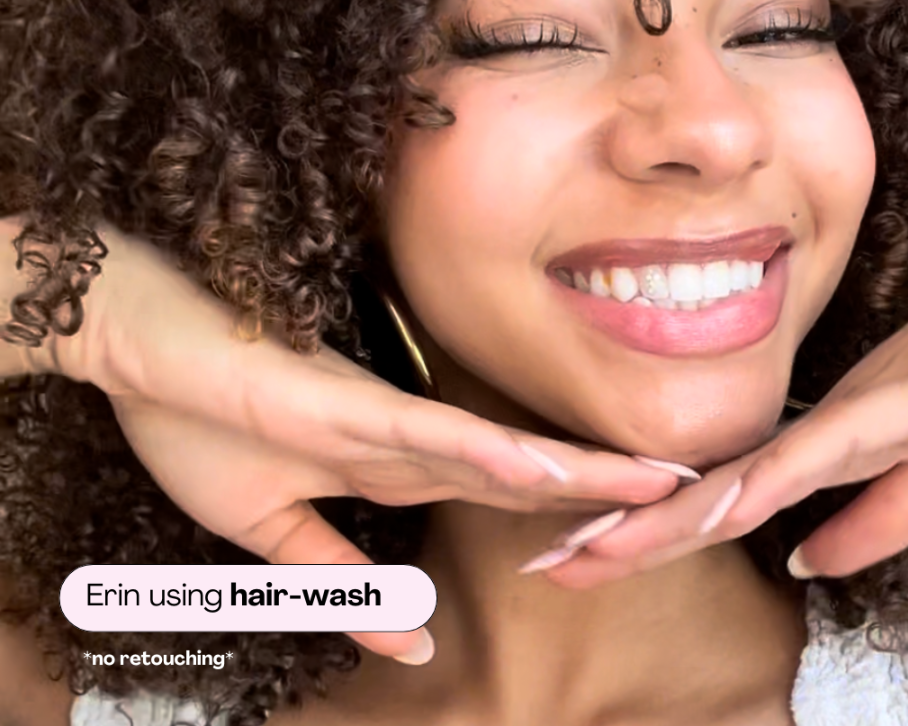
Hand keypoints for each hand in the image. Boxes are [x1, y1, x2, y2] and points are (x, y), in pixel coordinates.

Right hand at [41, 226, 679, 659]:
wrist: (137, 345)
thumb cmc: (199, 416)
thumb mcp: (266, 528)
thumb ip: (337, 580)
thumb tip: (402, 643)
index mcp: (396, 462)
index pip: (502, 492)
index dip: (568, 511)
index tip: (631, 523)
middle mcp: (407, 438)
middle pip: (526, 473)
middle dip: (604, 493)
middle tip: (688, 498)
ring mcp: (384, 420)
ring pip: (503, 453)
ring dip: (579, 472)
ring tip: (658, 482)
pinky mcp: (349, 408)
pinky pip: (436, 437)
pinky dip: (494, 456)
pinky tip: (548, 468)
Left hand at [535, 180, 907, 587]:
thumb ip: (879, 513)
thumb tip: (804, 561)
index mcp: (833, 433)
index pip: (729, 493)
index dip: (657, 529)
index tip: (590, 555)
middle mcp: (832, 415)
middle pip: (716, 488)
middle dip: (632, 531)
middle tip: (552, 563)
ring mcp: (873, 406)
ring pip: (753, 471)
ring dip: (672, 517)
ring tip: (592, 549)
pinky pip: (833, 449)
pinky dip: (773, 483)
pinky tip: (719, 509)